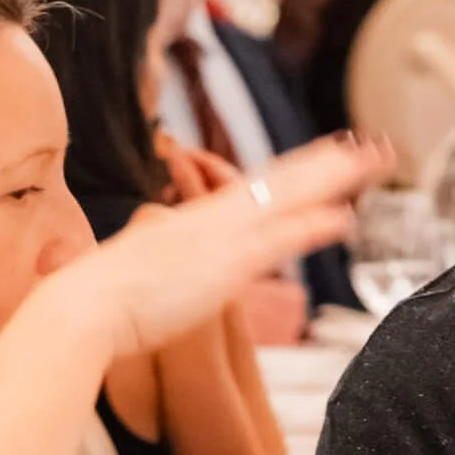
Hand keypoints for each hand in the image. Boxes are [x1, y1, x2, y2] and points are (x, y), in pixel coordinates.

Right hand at [46, 135, 387, 365]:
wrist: (80, 308)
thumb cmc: (98, 301)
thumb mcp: (135, 274)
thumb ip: (155, 269)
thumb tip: (149, 275)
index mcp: (194, 221)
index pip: (257, 187)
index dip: (295, 171)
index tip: (327, 156)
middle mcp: (213, 221)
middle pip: (282, 180)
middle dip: (329, 162)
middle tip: (370, 145)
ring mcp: (221, 239)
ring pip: (289, 197)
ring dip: (335, 178)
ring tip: (374, 160)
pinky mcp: (224, 267)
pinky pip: (279, 240)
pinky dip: (313, 225)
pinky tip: (346, 217)